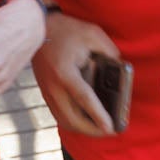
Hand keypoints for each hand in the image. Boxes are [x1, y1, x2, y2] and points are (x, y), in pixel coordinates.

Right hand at [31, 13, 119, 136]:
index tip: (111, 128)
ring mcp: (47, 92)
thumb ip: (109, 51)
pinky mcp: (45, 93)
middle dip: (93, 130)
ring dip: (83, 129)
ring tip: (101, 128)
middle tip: (111, 131)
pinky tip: (86, 120)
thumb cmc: (66, 30)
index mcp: (65, 72)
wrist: (38, 28)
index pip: (84, 99)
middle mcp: (54, 86)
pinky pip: (59, 115)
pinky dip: (74, 122)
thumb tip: (121, 68)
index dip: (98, 115)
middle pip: (72, 119)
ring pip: (64, 121)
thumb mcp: (92, 34)